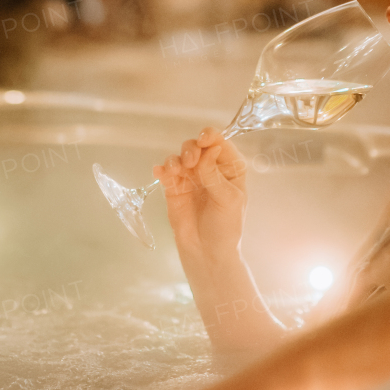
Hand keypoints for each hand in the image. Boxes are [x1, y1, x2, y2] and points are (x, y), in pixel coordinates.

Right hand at [153, 127, 246, 254]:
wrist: (206, 252)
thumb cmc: (225, 227)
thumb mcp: (228, 199)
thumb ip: (215, 174)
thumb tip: (211, 148)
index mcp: (230, 168)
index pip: (220, 143)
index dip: (211, 137)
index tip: (203, 140)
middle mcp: (210, 168)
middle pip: (197, 146)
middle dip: (191, 149)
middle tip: (190, 162)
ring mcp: (191, 177)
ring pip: (180, 156)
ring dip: (176, 159)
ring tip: (174, 171)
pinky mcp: (174, 188)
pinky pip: (166, 172)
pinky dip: (162, 169)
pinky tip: (159, 172)